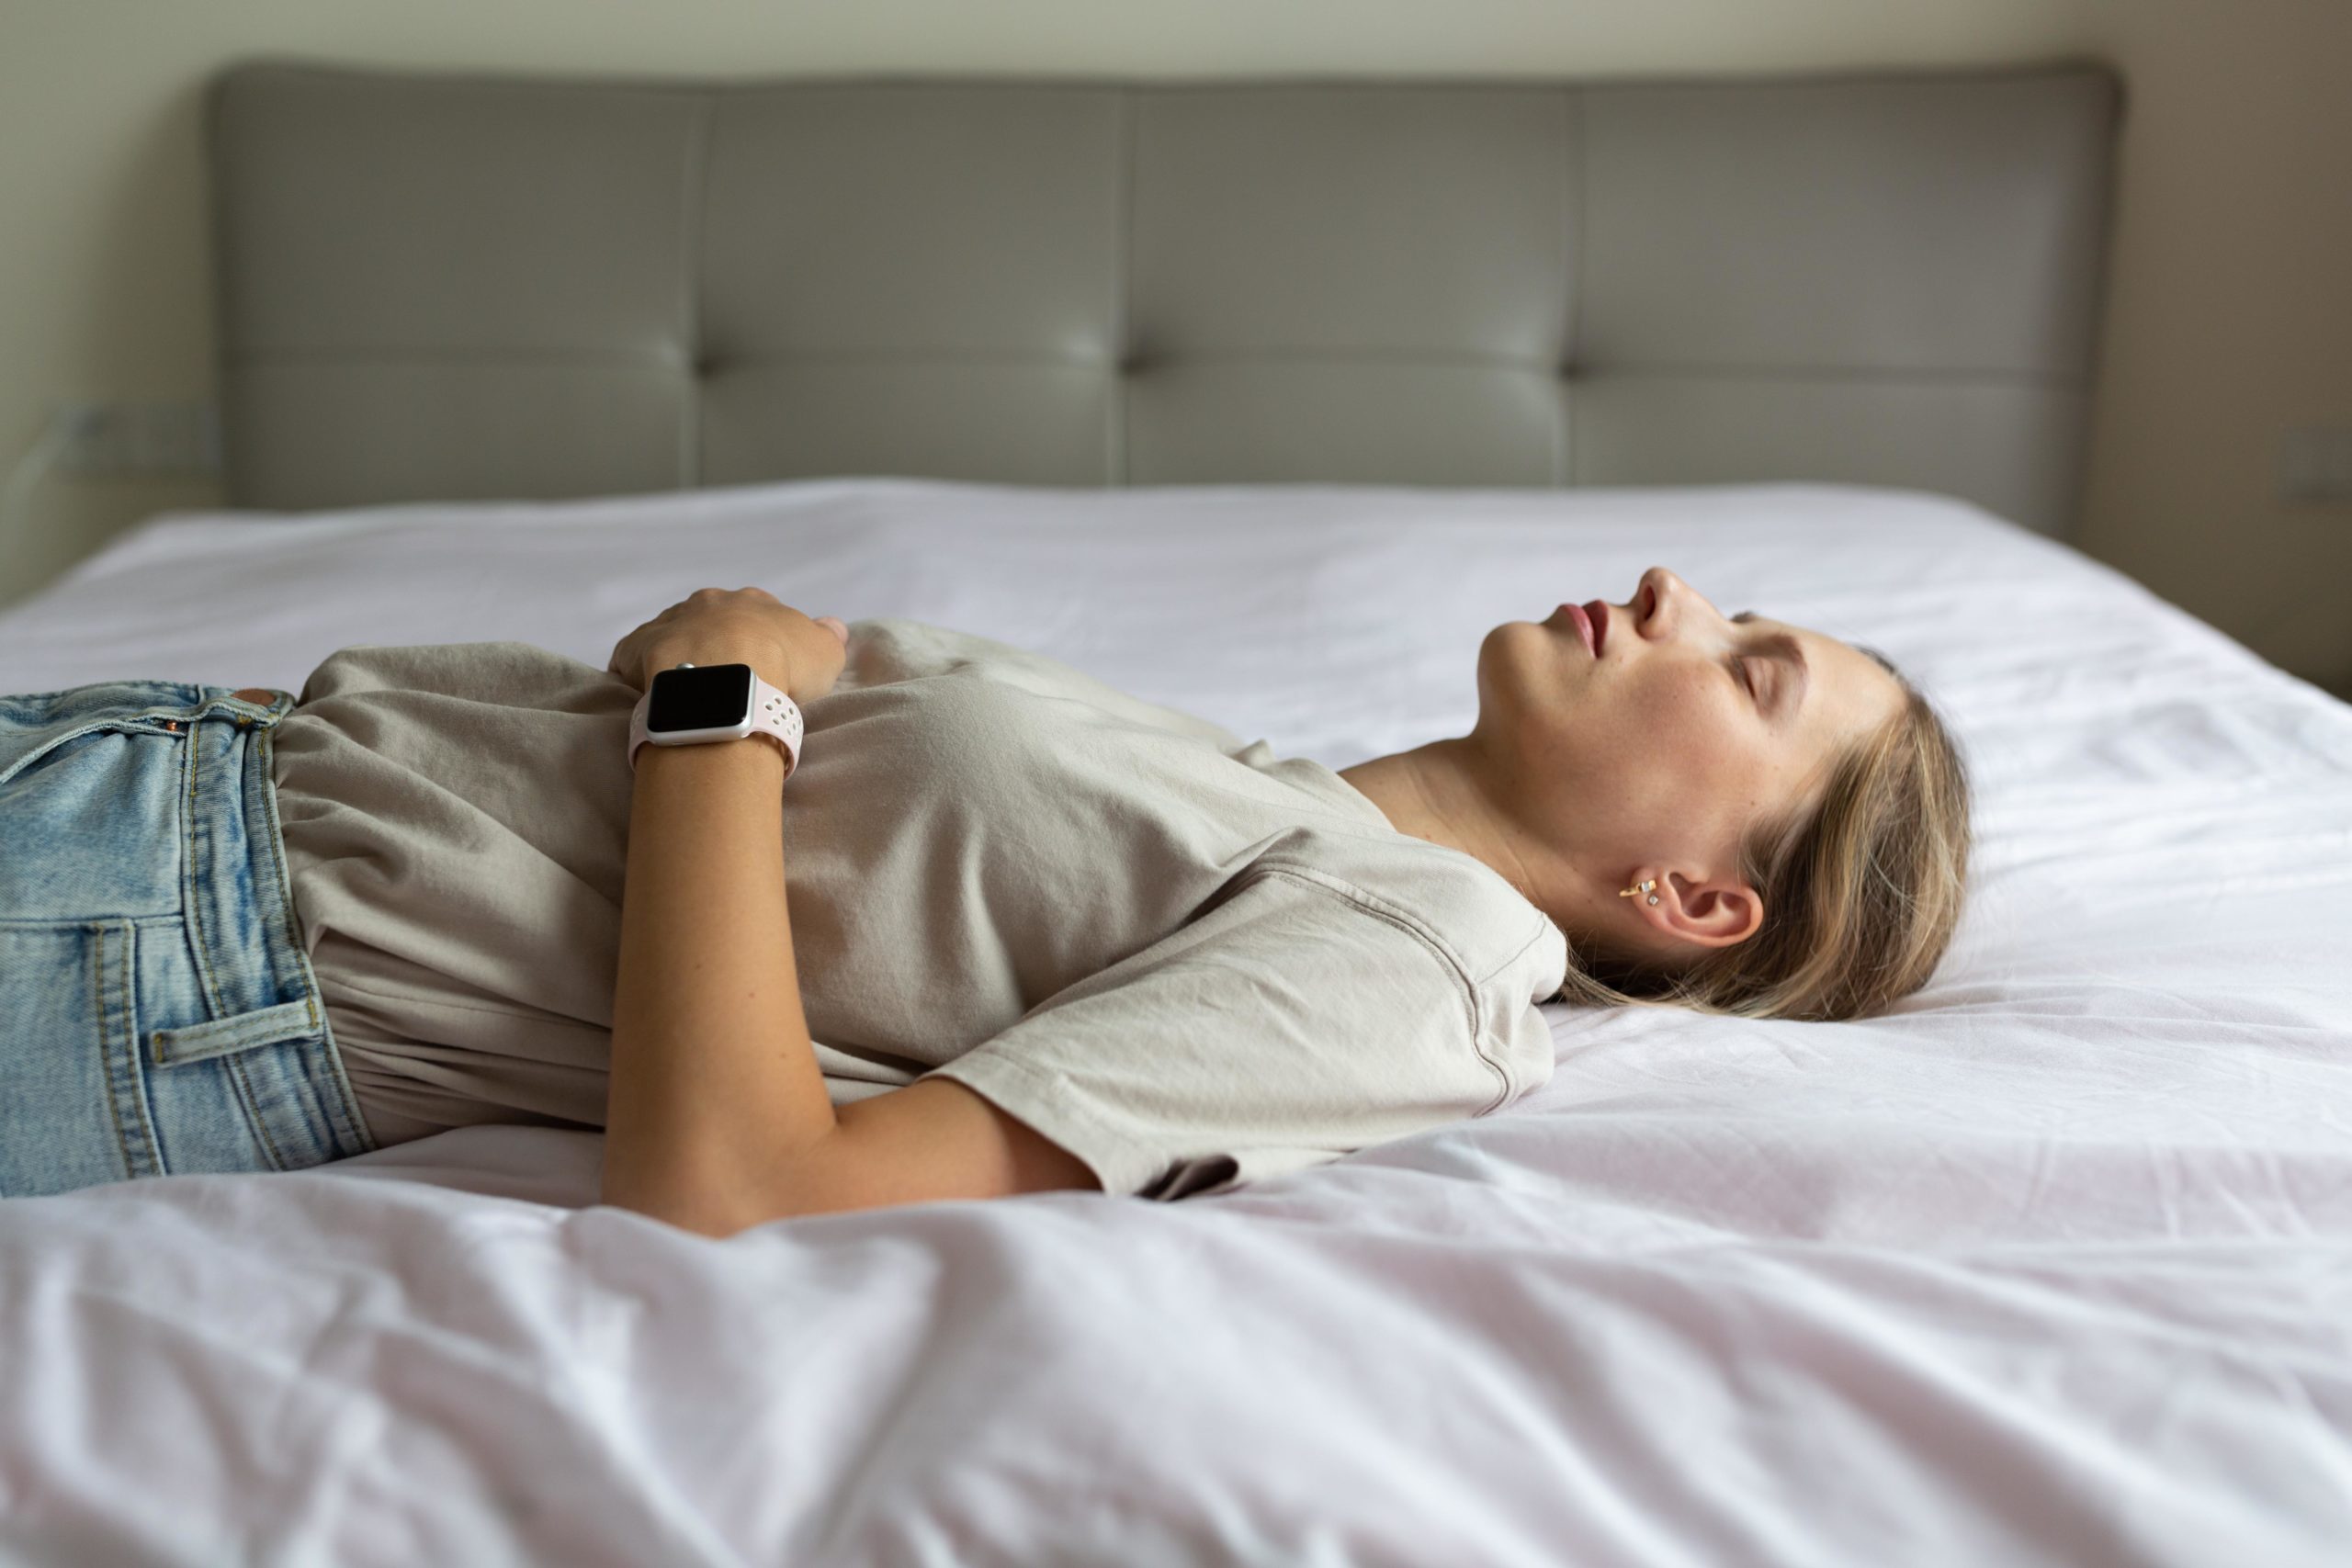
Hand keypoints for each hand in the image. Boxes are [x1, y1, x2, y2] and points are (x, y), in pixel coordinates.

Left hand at [607, 586, 849, 704]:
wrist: (725, 678)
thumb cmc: (782, 664)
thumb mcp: (825, 651)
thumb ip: (828, 636)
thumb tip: (834, 627)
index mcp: (752, 601)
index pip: (758, 614)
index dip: (762, 640)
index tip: (765, 667)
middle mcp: (707, 603)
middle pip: (710, 621)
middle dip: (715, 644)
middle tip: (725, 682)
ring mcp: (668, 623)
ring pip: (671, 637)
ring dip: (678, 658)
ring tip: (688, 694)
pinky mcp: (635, 649)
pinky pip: (633, 659)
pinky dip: (638, 674)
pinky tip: (651, 697)